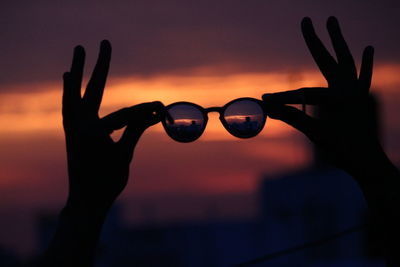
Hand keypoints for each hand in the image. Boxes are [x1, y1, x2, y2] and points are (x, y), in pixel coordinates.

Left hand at [63, 40, 163, 211]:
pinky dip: (70, 91)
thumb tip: (153, 111)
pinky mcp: (70, 131)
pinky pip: (69, 105)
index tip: (161, 108)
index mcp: (93, 133)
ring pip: (73, 93)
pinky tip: (69, 80)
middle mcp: (78, 125)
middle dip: (99, 65)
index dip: (145, 111)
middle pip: (91, 88)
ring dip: (77, 72)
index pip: (124, 115)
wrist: (85, 201)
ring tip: (77, 53)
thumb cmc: (107, 182)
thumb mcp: (124, 156)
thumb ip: (135, 130)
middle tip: (103, 42)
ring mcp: (71, 127)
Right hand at [262, 17, 377, 174]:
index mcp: (339, 97)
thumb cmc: (343, 151)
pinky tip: (368, 48)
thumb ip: (293, 117)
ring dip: (338, 41)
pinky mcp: (361, 98)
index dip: (282, 98)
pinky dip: (365, 64)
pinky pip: (364, 77)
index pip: (304, 93)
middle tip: (306, 20)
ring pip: (347, 61)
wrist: (369, 164)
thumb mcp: (316, 135)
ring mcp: (357, 92)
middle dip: (316, 40)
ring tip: (332, 20)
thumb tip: (268, 108)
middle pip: (329, 59)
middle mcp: (350, 89)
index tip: (264, 100)